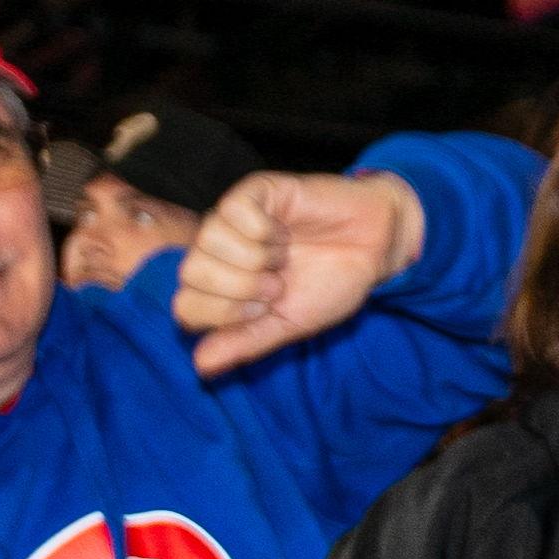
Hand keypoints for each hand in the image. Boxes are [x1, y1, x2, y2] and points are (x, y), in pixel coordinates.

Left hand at [174, 163, 429, 380]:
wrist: (374, 247)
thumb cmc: (330, 284)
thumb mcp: (289, 325)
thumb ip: (245, 343)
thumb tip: (201, 367)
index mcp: (220, 287)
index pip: (185, 306)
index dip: (224, 314)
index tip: (265, 309)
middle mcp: (217, 251)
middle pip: (191, 273)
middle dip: (240, 287)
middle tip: (277, 284)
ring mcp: (232, 219)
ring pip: (209, 240)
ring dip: (255, 257)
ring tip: (284, 257)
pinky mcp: (254, 192)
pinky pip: (233, 211)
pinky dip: (263, 230)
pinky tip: (284, 232)